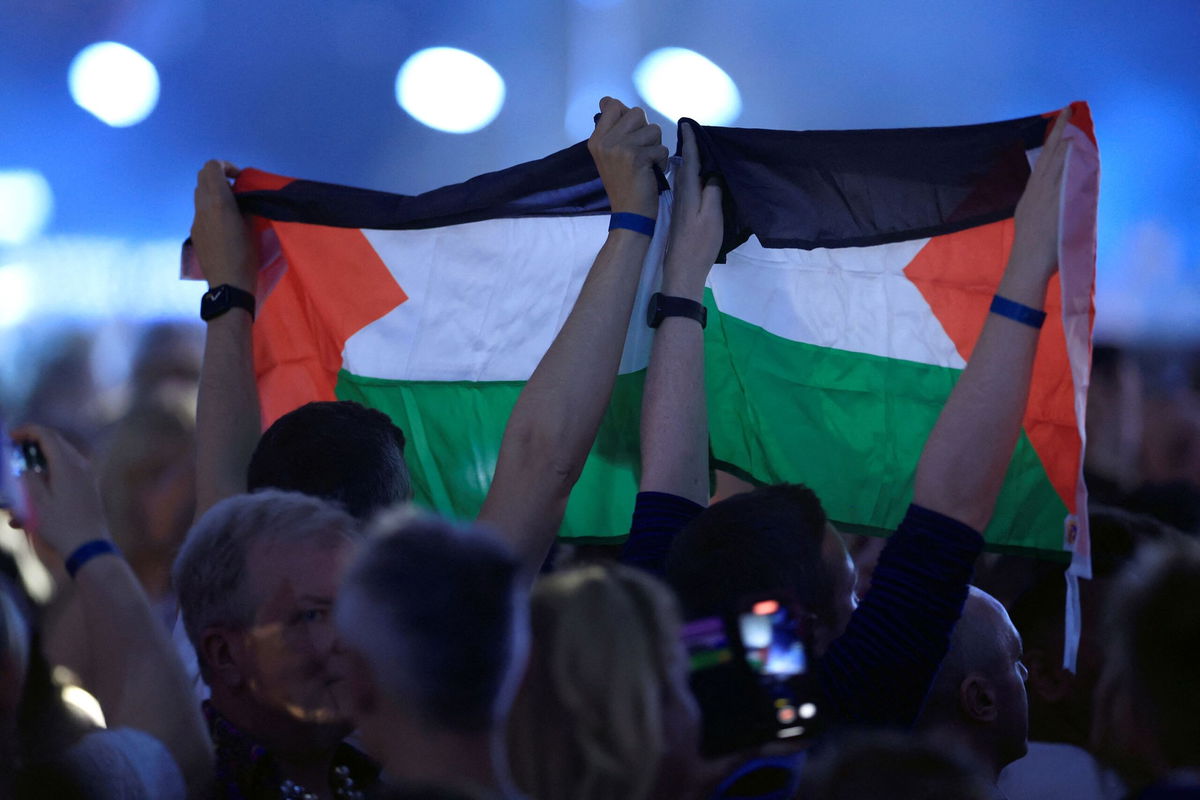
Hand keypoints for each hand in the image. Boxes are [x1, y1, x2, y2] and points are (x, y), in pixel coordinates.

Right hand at [11, 425, 108, 555]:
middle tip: (14, 452)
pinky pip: (66, 475)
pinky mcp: (88, 487)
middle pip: (55, 444)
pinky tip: (33, 505)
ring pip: (59, 461)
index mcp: (68, 465)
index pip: (47, 435)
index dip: (27, 431)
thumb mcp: (35, 503)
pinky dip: (48, 481)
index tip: (10, 436)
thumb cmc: (61, 526)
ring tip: (19, 491)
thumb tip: (27, 469)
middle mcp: (81, 466)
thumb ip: (28, 479)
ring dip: (38, 469)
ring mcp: (87, 476)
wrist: (89, 546)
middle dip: (32, 445)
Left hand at [191, 160, 256, 291]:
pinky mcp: (194, 231)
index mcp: (219, 201)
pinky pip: (200, 210)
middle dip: (218, 177)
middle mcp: (203, 206)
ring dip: (213, 192)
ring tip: (230, 207)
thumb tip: (239, 195)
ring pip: (199, 193)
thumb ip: (243, 204)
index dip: (226, 166)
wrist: (228, 283)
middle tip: (235, 190)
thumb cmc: (246, 255)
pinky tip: (224, 225)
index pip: (212, 167)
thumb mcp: (251, 225)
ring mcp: (195, 219)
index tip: (239, 179)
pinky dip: (210, 208)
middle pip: (202, 177)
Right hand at [587, 97, 668, 218]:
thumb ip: (612, 130)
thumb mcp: (609, 155)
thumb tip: (611, 102)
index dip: (627, 115)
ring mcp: (620, 148)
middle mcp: (605, 141)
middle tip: (641, 151)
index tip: (629, 135)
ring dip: (656, 147)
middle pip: (637, 113)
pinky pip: (661, 148)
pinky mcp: (637, 157)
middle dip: (646, 131)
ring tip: (647, 163)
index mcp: (596, 139)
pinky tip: (652, 173)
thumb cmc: (623, 184)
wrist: (628, 214)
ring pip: (653, 129)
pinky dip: (662, 162)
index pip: (612, 105)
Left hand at [662, 122, 723, 297]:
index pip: (688, 161)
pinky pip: (686, 187)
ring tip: (696, 147)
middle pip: (684, 166)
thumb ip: (712, 193)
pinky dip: (690, 176)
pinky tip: (696, 175)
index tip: (687, 124)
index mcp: (688, 193)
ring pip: (684, 177)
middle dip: (688, 148)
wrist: (682, 271)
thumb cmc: (699, 245)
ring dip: (688, 161)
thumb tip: (712, 174)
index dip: (689, 143)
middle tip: (692, 130)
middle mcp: (681, 195)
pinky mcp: (681, 215)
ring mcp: (680, 206)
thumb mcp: (711, 217)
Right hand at [1007, 106, 1072, 288]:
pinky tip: (1077, 149)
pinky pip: (1066, 176)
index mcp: (1030, 193)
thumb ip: (1043, 204)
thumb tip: (1055, 196)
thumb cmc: (1031, 249)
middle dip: (1059, 132)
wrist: (1027, 263)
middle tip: (1067, 112)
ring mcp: (1047, 195)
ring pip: (1058, 162)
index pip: (1042, 160)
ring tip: (1075, 125)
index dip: (1051, 140)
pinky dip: (1071, 161)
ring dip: (1067, 142)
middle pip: (1049, 155)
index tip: (1058, 122)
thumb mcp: (1030, 218)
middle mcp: (1038, 190)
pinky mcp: (1056, 203)